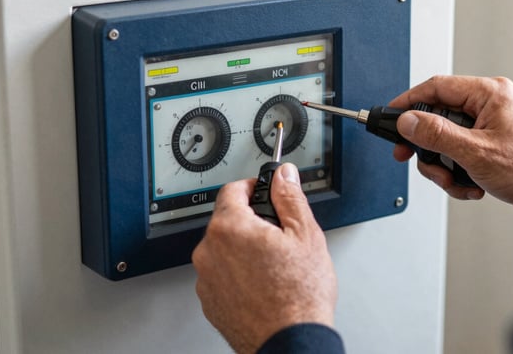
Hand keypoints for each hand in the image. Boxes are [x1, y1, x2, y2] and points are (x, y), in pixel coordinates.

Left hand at [192, 163, 336, 353]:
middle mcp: (209, 251)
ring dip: (243, 250)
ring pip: (224, 250)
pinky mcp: (210, 301)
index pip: (232, 189)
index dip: (253, 186)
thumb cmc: (299, 297)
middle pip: (227, 220)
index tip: (264, 191)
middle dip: (251, 222)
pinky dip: (238, 275)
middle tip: (278, 236)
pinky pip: (222, 276)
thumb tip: (284, 175)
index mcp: (230, 228)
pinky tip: (263, 284)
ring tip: (274, 266)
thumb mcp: (306, 234)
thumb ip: (290, 197)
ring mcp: (206, 279)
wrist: (290, 343)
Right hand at [389, 76, 512, 230]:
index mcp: (490, 94)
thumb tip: (408, 120)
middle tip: (414, 158)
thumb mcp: (476, 152)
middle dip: (428, 147)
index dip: (408, 102)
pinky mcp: (491, 147)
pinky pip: (460, 155)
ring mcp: (491, 127)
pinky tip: (472, 186)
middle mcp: (490, 106)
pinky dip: (459, 174)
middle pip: (437, 118)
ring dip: (444, 166)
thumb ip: (437, 134)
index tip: (391, 116)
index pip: (436, 88)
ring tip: (456, 181)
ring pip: (446, 141)